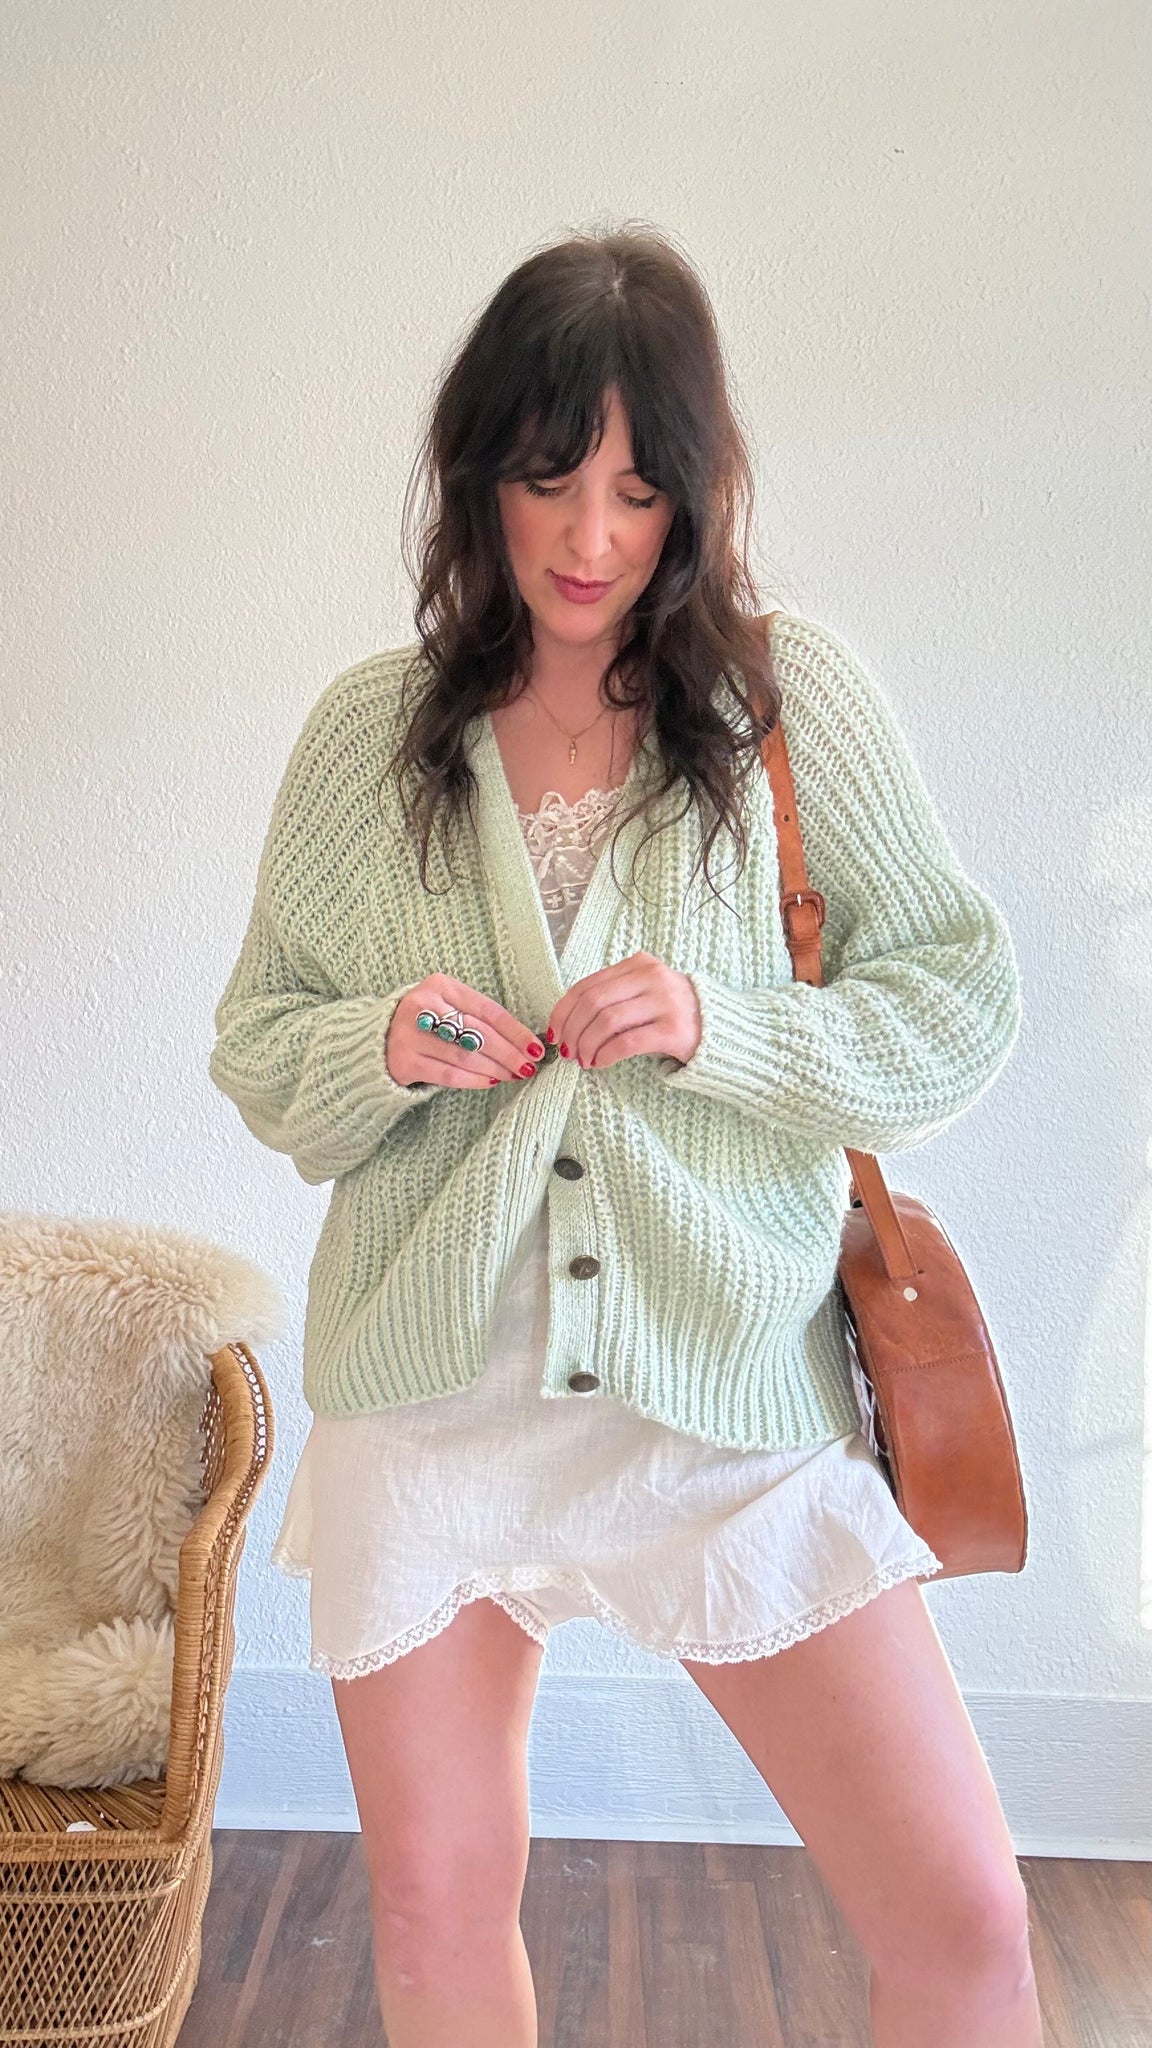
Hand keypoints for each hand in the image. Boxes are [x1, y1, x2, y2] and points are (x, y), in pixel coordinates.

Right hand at [385, 976, 544, 1088]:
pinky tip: (491, 1081)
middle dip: (509, 1052)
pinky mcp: (405, 1060)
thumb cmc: (425, 1024)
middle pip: (478, 1033)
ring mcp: (411, 1034)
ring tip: (514, 1075)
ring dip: (495, 1068)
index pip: (487, 1010)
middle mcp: (423, 1005)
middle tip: (529, 1065)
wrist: (376, 1041)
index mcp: (440, 985)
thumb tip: (523, 1042)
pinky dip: (474, 1079)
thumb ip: (477, 1018)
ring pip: (465, 1055)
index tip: (536, 1047)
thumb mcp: (447, 1007)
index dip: (515, 1030)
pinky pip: (449, 1073)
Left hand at [544, 952, 701, 1070]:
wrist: (722, 1030)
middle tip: (567, 1052)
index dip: (563, 1010)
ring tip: (583, 1060)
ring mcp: (665, 1002)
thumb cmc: (674, 1015)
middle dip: (572, 1030)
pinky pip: (627, 1042)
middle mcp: (652, 978)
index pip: (587, 984)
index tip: (554, 1032)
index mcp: (639, 965)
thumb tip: (566, 1024)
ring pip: (607, 1021)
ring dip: (586, 1045)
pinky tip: (600, 1063)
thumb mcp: (645, 995)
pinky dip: (606, 1055)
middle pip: (593, 1002)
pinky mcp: (674, 1029)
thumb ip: (612, 999)